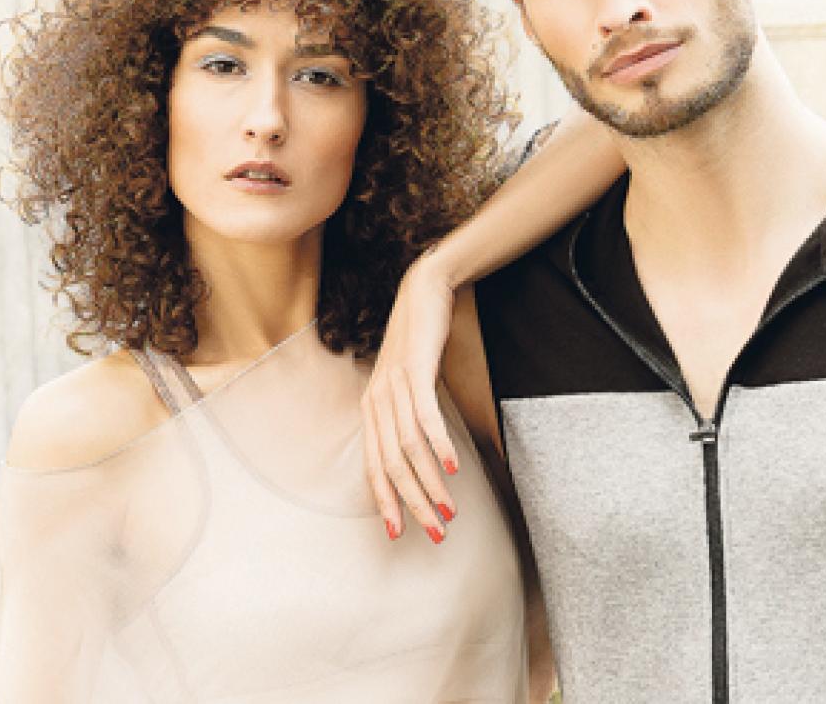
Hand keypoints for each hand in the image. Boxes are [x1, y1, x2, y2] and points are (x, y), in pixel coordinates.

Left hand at [362, 253, 461, 543]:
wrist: (424, 293)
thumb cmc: (419, 343)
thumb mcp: (408, 385)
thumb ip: (407, 417)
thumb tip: (421, 455)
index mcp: (372, 410)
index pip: (374, 468)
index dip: (386, 502)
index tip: (401, 534)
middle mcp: (377, 402)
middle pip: (391, 466)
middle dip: (413, 504)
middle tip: (435, 533)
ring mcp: (394, 387)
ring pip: (408, 448)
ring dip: (429, 484)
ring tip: (450, 509)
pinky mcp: (415, 372)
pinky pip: (425, 417)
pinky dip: (438, 446)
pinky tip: (453, 468)